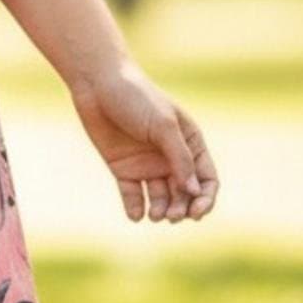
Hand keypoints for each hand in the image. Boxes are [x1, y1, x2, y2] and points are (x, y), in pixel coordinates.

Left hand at [68, 58, 218, 223]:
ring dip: (161, 210)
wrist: (97, 85)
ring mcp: (147, 164)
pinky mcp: (123, 169)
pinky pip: (133, 195)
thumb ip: (180, 159)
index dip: (205, 198)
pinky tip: (137, 215)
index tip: (197, 212)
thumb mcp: (163, 126)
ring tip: (156, 215)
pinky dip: (136, 208)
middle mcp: (170, 157)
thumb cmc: (136, 98)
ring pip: (161, 197)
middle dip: (182, 208)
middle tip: (171, 217)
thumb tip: (194, 191)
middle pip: (184, 193)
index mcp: (189, 143)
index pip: (206, 178)